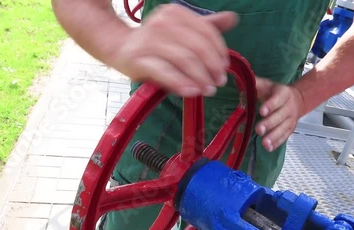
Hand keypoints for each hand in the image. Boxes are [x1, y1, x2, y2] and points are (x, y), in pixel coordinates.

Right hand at [110, 4, 237, 96]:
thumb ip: (207, 27)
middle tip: (218, 82)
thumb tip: (232, 18)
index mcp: (176, 13)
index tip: (224, 68)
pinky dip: (181, 83)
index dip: (219, 51)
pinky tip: (191, 91)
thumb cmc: (157, 42)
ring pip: (184, 60)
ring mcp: (149, 40)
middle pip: (197, 47)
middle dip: (212, 67)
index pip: (206, 32)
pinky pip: (165, 72)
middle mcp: (162, 22)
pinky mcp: (138, 59)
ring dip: (200, 78)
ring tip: (208, 90)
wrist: (120, 47)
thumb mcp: (182, 31)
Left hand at [254, 77, 305, 151]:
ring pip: (283, 128)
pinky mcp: (290, 129)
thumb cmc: (276, 92)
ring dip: (274, 136)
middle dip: (270, 123)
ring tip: (264, 143)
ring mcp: (291, 120)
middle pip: (280, 116)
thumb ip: (257, 83)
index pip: (278, 99)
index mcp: (284, 94)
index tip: (261, 111)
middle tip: (259, 129)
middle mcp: (289, 107)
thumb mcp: (268, 85)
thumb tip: (242, 79)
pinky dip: (277, 143)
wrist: (298, 100)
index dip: (270, 105)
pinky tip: (269, 148)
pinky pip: (285, 136)